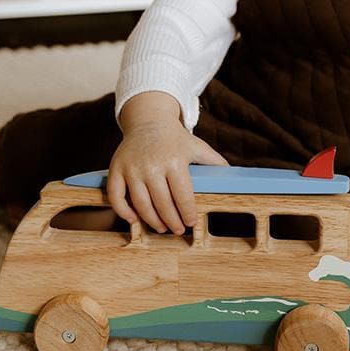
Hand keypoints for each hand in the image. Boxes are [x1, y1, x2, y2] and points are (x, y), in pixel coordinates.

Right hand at [108, 112, 226, 234]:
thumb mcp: (197, 146)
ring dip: (152, 220)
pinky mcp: (117, 169)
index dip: (187, 212)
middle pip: (162, 203)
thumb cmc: (175, 138)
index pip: (182, 194)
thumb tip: (233, 176)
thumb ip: (214, 162)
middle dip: (172, 221)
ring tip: (161, 227)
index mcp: (175, 160)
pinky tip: (134, 219)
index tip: (191, 223)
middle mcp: (152, 165)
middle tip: (178, 230)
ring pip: (140, 203)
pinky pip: (116, 196)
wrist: (148, 120)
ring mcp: (133, 168)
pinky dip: (123, 211)